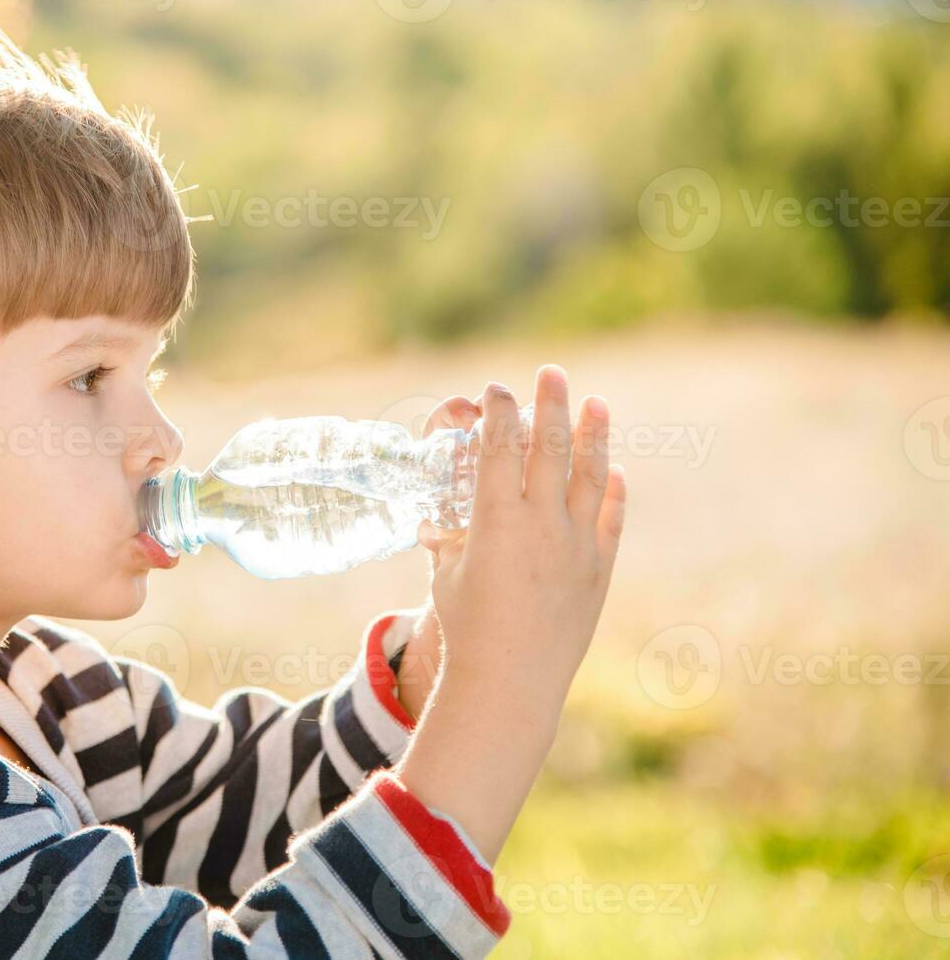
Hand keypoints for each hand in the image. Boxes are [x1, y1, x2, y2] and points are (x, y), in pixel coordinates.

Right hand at [394, 365, 624, 861]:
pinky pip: (610, 518)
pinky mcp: (599, 569)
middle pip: (549, 449)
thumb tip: (440, 516)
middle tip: (551, 373)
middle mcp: (540, 525)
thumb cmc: (466, 628)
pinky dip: (612, 490)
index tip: (496, 390)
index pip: (499, 449)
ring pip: (589, 475)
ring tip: (595, 402)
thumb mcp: (447, 574)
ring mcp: (576, 546)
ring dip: (592, 434)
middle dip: (550, 405)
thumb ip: (451, 538)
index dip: (498, 413)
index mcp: (495, 521)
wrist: (512, 682)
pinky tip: (613, 470)